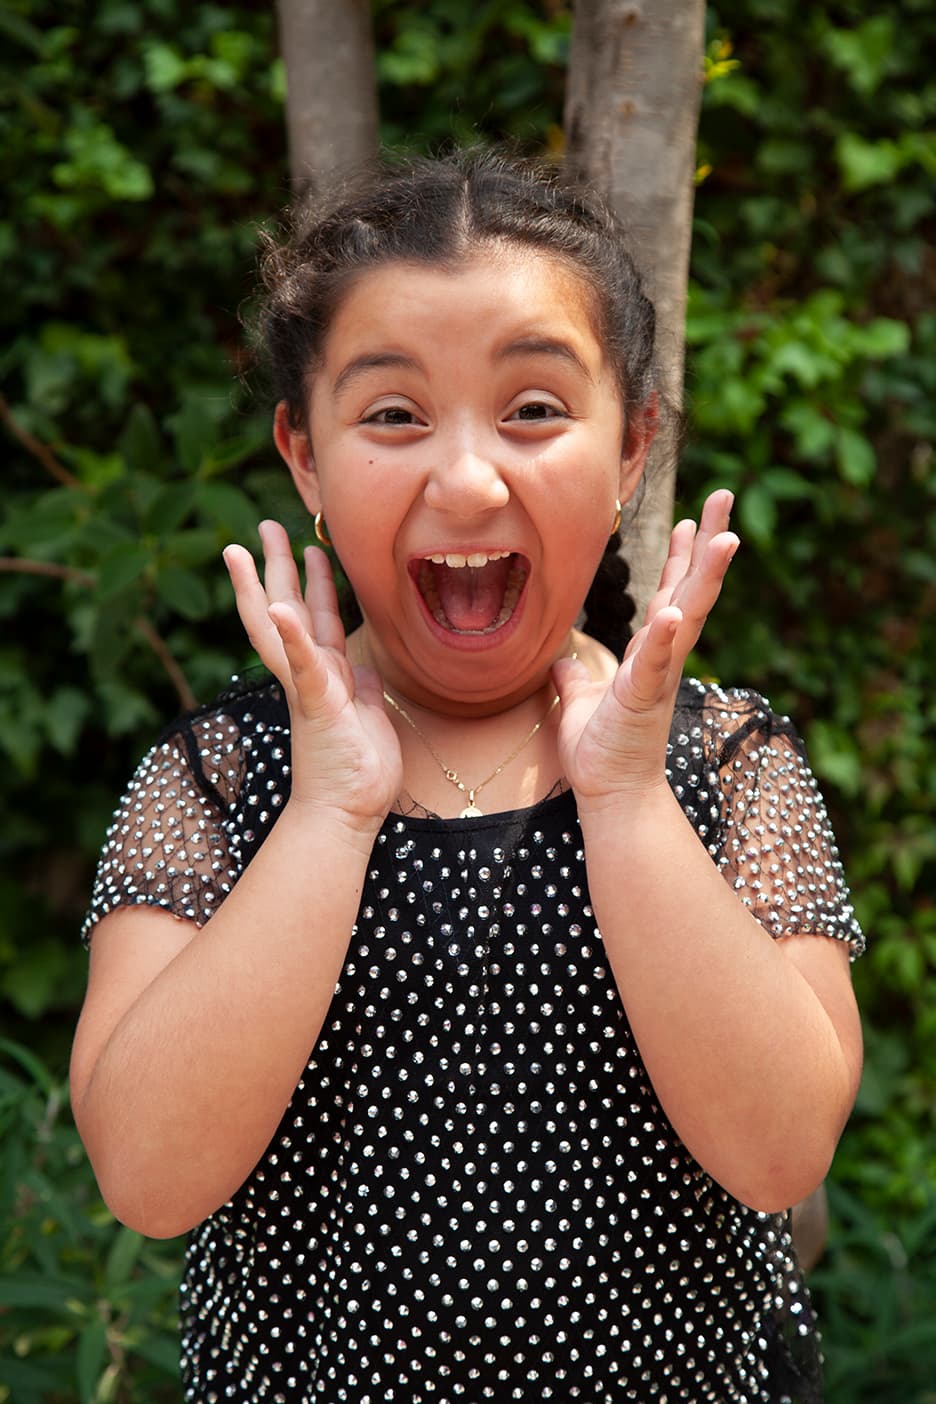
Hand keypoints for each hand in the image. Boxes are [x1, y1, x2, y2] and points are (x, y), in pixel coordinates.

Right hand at [223, 521, 401, 823]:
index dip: (306, 581)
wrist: (350, 812)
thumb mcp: (369, 716)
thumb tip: (365, 670)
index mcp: (324, 675)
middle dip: (276, 566)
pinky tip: (279, 606)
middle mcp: (309, 675)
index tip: (302, 545)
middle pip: (286, 608)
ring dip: (266, 584)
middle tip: (264, 526)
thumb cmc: (358, 770)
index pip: (311, 617)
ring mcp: (307, 688)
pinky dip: (292, 636)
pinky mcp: (316, 705)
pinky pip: (304, 666)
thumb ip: (362, 688)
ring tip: (246, 548)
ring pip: (281, 627)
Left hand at [554, 490, 737, 800]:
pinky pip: (654, 662)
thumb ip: (575, 679)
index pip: (670, 593)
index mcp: (651, 654)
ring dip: (706, 576)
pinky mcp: (643, 698)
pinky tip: (672, 610)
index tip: (692, 518)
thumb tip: (561, 660)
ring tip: (726, 536)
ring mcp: (659, 676)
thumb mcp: (577, 704)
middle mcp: (664, 658)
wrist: (613, 796)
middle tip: (725, 497)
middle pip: (692, 589)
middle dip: (708, 542)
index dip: (680, 556)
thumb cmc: (601, 754)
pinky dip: (663, 637)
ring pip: (689, 615)